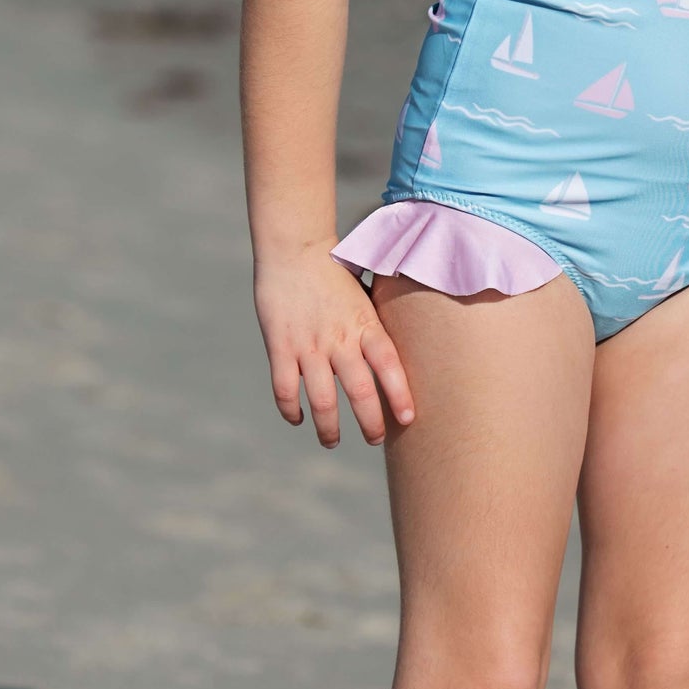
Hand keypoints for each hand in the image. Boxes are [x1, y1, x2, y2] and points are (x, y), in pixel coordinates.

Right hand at [253, 239, 416, 446]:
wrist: (295, 248)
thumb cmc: (335, 270)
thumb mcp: (366, 292)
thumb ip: (378, 320)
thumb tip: (408, 338)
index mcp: (365, 323)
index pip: (389, 364)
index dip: (399, 394)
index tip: (408, 420)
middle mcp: (340, 337)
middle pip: (359, 391)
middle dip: (370, 423)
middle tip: (375, 440)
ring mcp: (309, 344)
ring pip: (322, 401)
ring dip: (329, 428)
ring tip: (333, 440)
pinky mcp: (280, 347)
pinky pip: (285, 390)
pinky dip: (291, 410)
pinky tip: (298, 418)